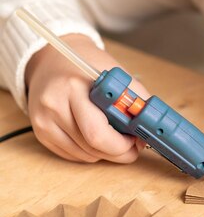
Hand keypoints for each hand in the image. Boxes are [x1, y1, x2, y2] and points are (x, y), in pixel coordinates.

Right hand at [25, 34, 149, 162]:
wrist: (52, 60)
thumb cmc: (87, 67)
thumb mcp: (116, 75)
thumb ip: (136, 99)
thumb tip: (150, 129)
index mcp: (74, 88)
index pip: (98, 133)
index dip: (123, 144)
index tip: (136, 139)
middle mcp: (54, 106)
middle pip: (92, 148)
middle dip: (119, 153)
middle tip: (132, 146)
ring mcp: (44, 121)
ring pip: (85, 155)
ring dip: (106, 153)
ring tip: (115, 137)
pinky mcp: (41, 132)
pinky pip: (73, 155)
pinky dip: (90, 152)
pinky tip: (95, 136)